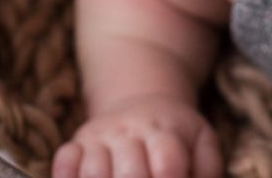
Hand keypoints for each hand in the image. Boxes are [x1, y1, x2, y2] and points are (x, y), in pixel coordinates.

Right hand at [52, 96, 221, 177]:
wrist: (142, 102)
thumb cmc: (176, 135)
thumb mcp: (201, 142)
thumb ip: (209, 169)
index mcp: (166, 130)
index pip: (169, 163)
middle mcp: (130, 131)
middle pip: (130, 174)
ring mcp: (100, 137)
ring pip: (94, 171)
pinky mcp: (75, 145)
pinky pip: (63, 161)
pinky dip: (65, 177)